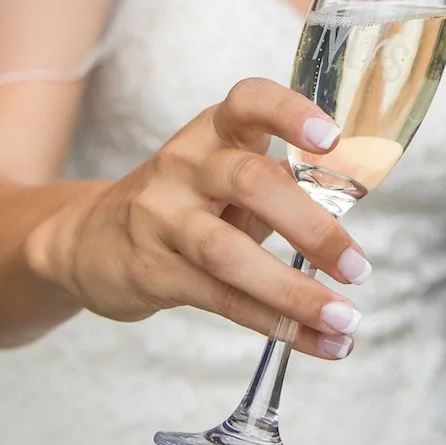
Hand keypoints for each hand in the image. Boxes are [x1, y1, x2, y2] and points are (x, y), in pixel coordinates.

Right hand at [37, 78, 371, 359]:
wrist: (86, 239)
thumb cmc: (182, 205)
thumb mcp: (221, 177)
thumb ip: (278, 189)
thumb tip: (351, 231)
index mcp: (213, 132)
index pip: (248, 102)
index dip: (289, 113)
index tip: (332, 137)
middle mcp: (184, 165)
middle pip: (250, 182)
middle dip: (311, 227)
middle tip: (358, 267)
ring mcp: (161, 217)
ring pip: (230, 254)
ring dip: (295, 292)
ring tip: (345, 319)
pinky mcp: (151, 270)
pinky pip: (220, 299)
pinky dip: (274, 324)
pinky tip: (317, 342)